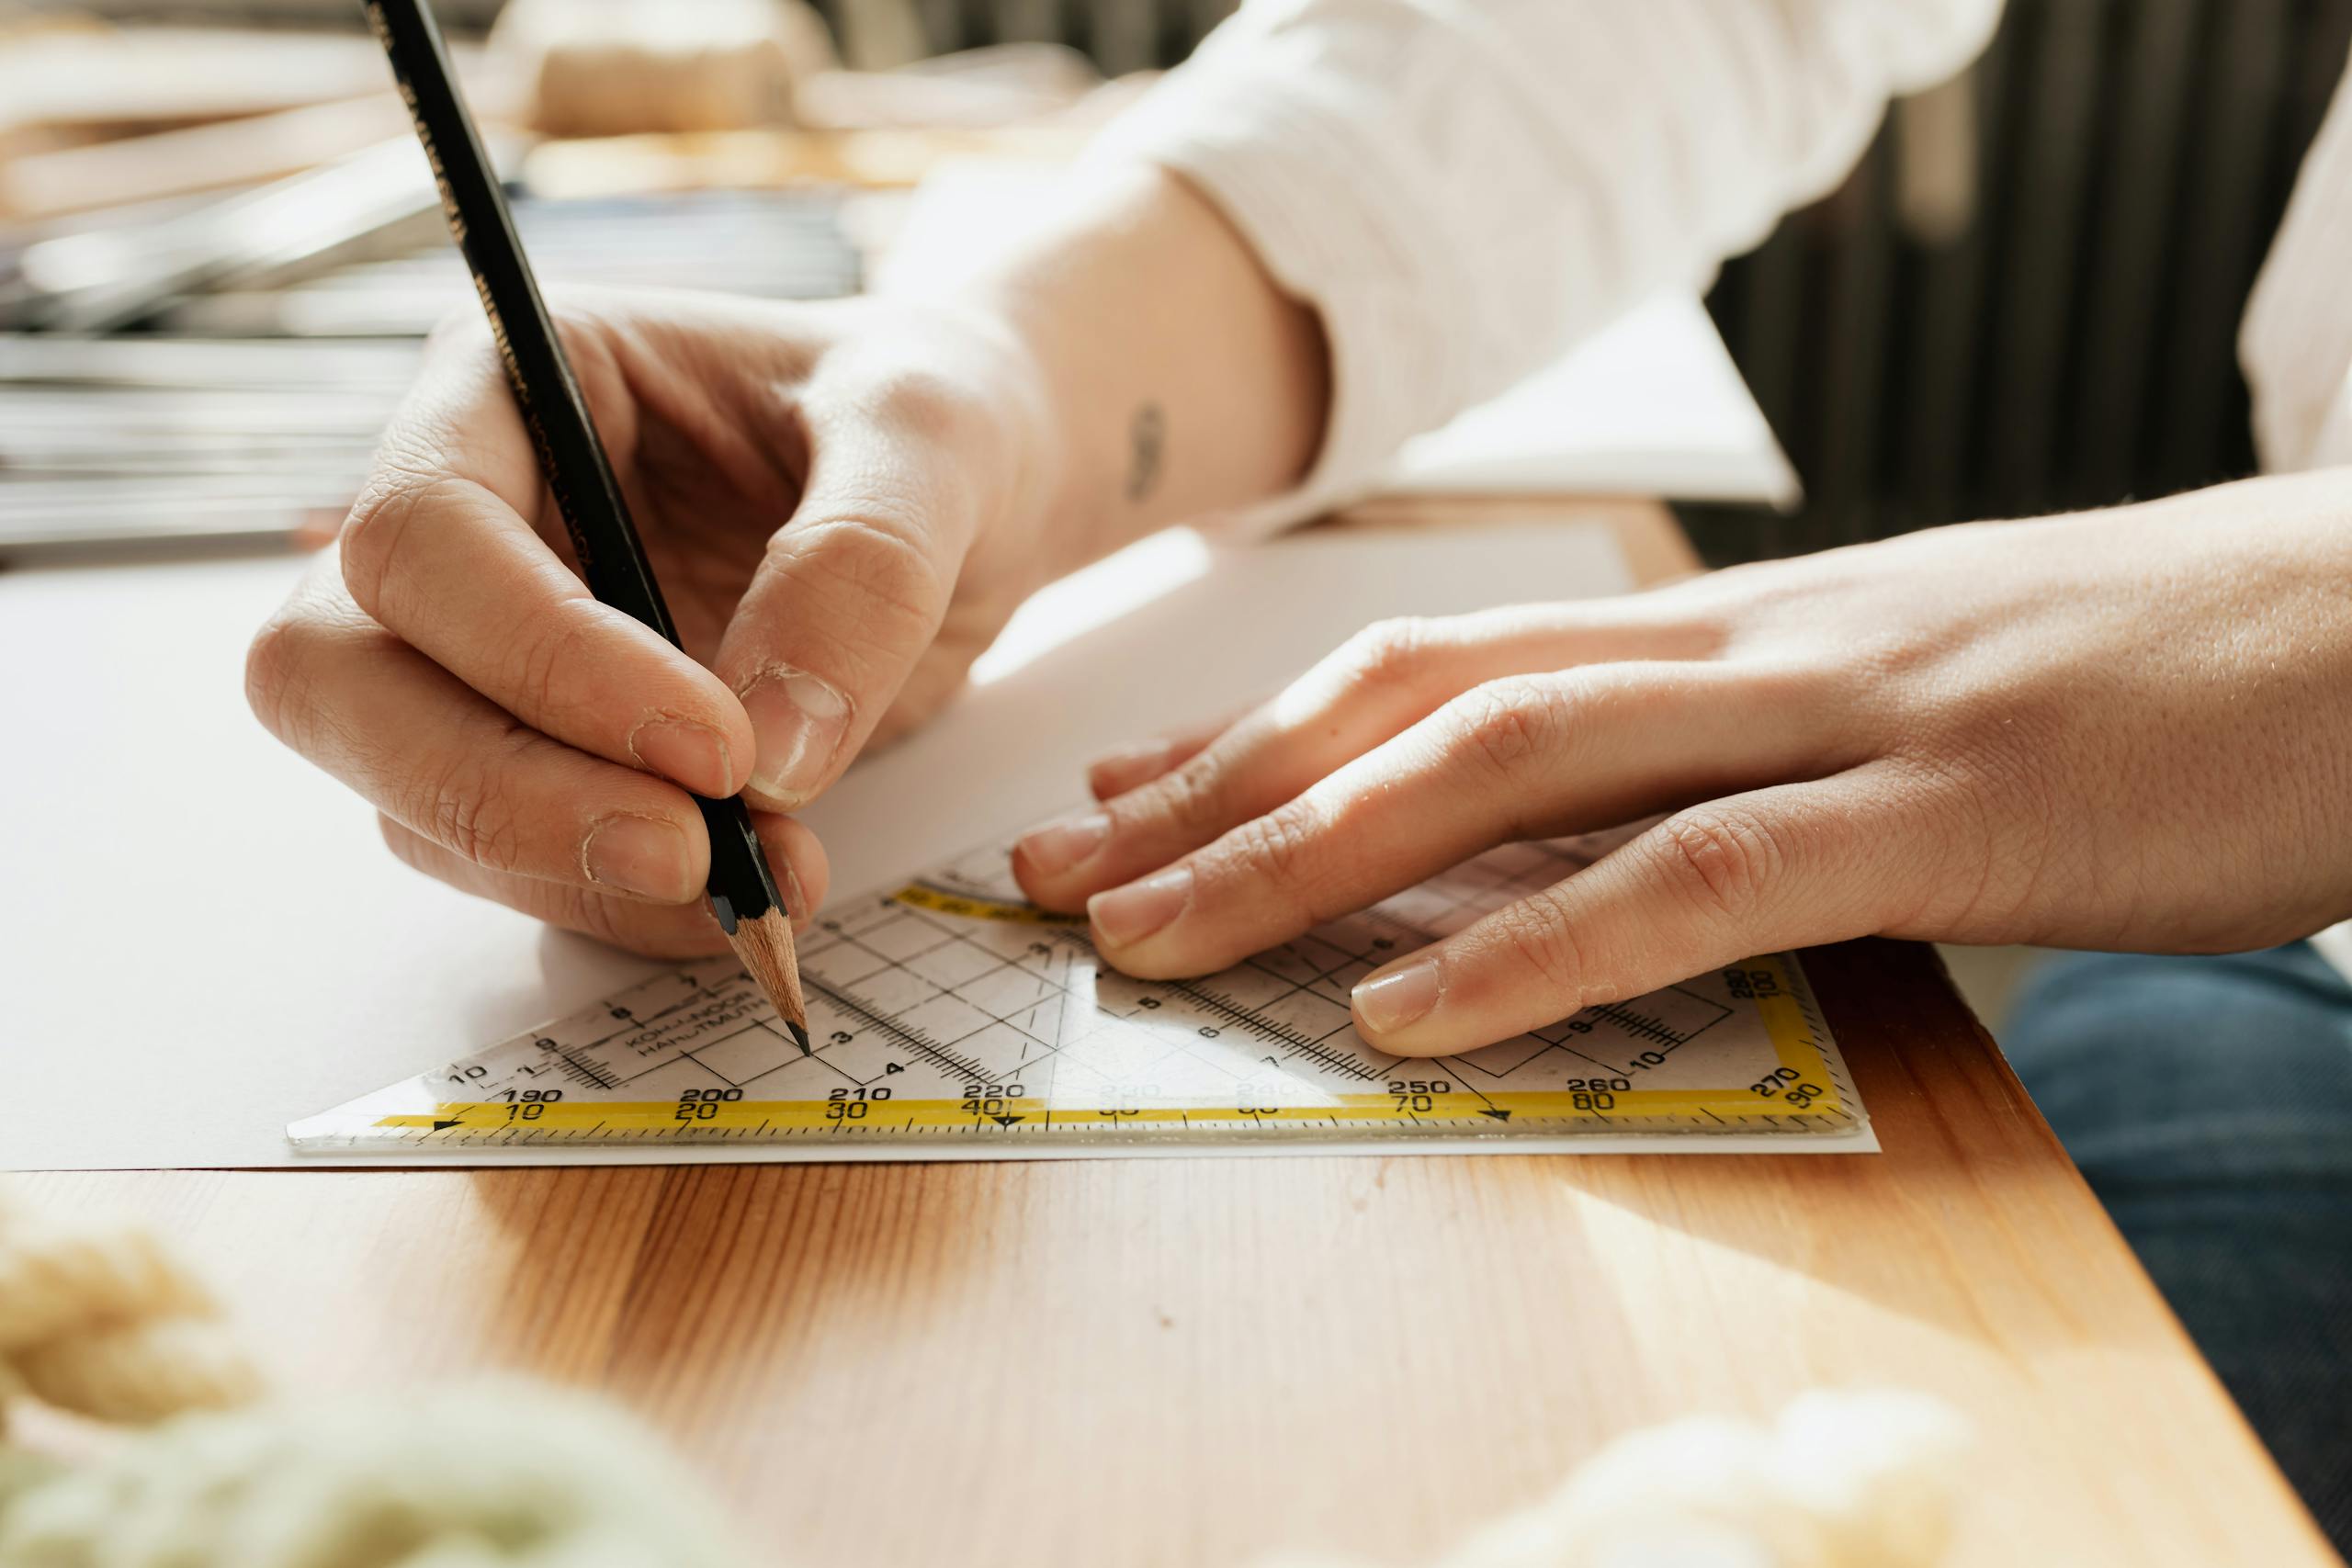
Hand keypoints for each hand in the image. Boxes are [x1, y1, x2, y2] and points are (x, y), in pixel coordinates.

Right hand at [247, 287, 1060, 955]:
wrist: (981, 496)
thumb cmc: (930, 417)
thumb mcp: (931, 440)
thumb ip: (860, 567)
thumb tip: (771, 754)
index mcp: (510, 389)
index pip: (422, 535)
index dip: (541, 656)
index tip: (715, 744)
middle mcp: (468, 526)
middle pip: (338, 679)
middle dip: (497, 792)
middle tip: (685, 854)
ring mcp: (490, 658)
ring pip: (415, 800)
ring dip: (574, 870)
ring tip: (773, 876)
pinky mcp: (555, 762)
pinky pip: (525, 868)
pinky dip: (628, 910)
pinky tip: (761, 892)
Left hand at [1013, 473, 2351, 1054]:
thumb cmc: (2138, 679)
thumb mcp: (1901, 702)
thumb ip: (1744, 757)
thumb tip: (1602, 850)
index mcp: (1725, 633)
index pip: (1440, 663)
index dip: (1264, 728)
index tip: (1127, 787)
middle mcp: (1742, 649)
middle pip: (1421, 702)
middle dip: (1221, 789)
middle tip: (1063, 869)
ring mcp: (1836, 715)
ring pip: (1515, 769)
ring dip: (1309, 852)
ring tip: (1152, 933)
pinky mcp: (1943, 810)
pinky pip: (1702, 877)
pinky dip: (1541, 944)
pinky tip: (1412, 1008)